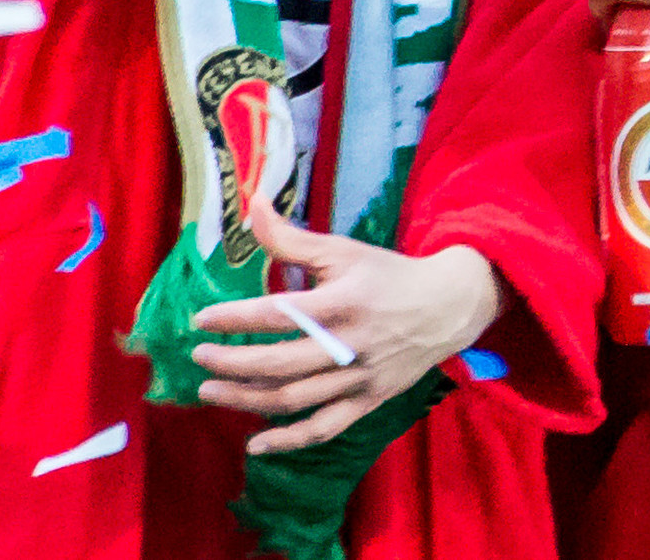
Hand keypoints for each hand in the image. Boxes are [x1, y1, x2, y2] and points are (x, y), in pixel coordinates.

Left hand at [189, 203, 502, 455]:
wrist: (450, 306)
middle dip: (231, 363)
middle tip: (200, 357)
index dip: (234, 318)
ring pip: (293, 399)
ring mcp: (359, 377)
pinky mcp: (368, 401)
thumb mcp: (344, 251)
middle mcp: (350, 344)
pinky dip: (288, 441)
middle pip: (278, 364)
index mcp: (343, 302)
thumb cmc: (389, 275)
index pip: (279, 314)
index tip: (200, 320)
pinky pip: (323, 428)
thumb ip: (292, 239)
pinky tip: (254, 444)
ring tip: (210, 390)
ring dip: (245, 399)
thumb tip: (252, 206)